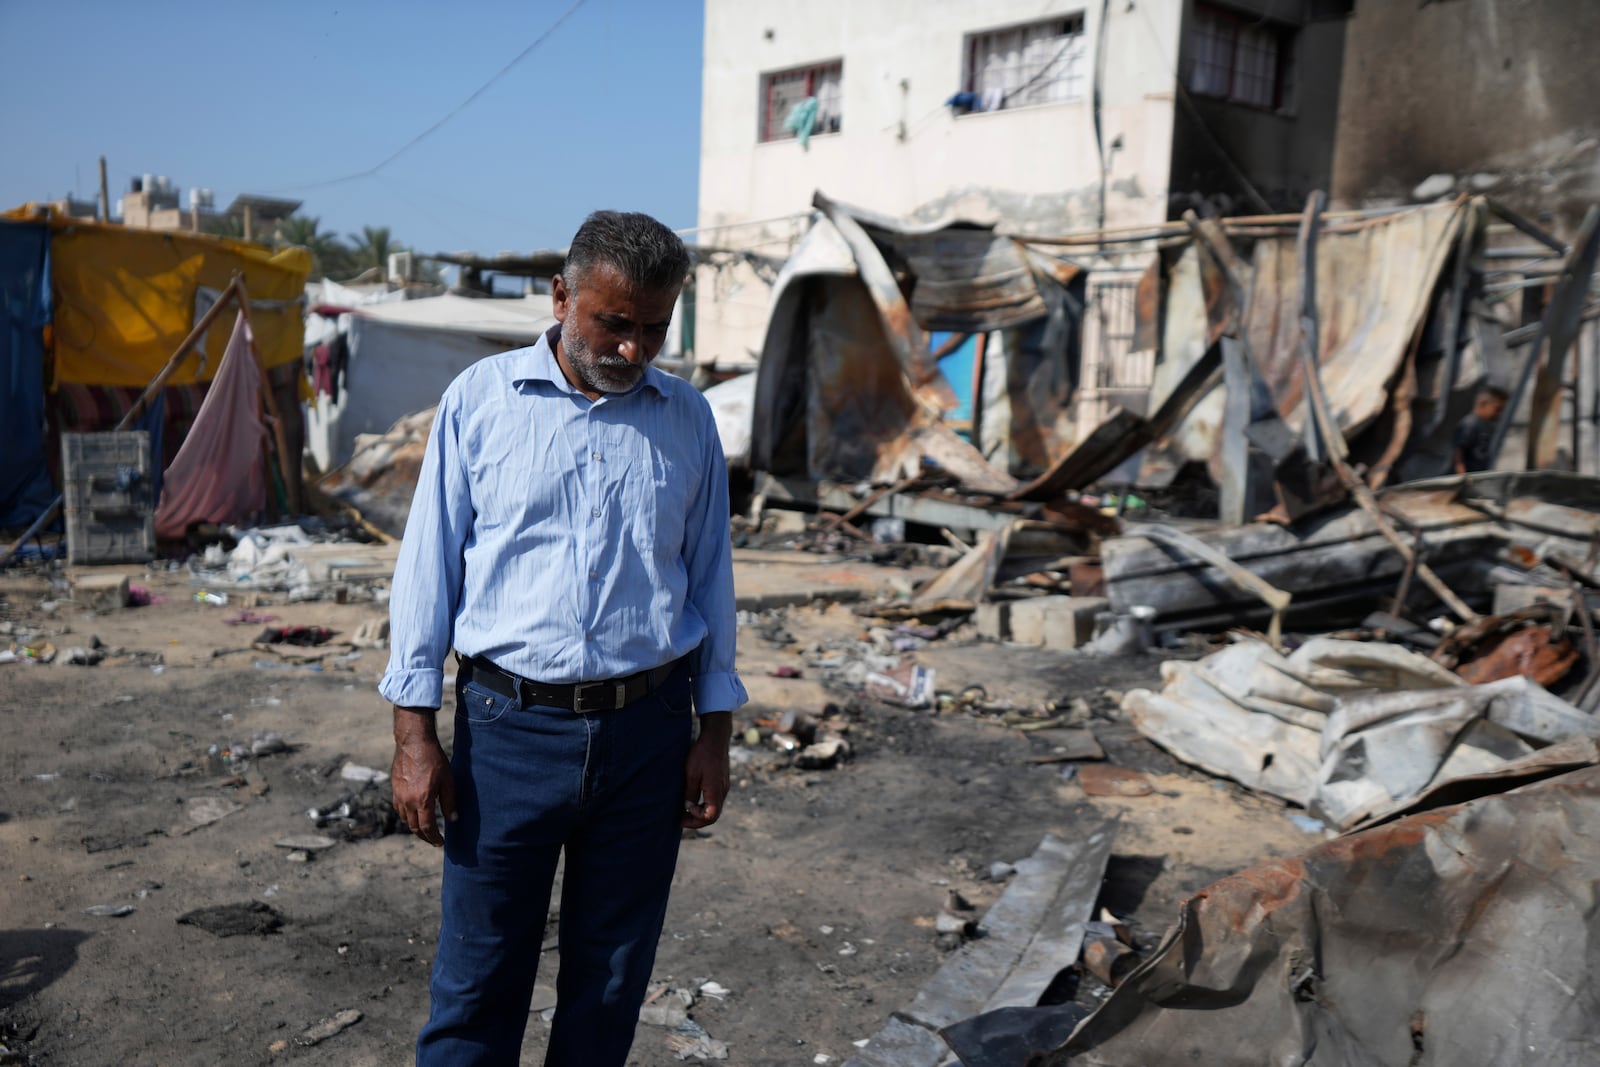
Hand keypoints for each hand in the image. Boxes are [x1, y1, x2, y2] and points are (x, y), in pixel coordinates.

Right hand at [391, 706, 456, 846]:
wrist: (414, 743)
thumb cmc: (434, 760)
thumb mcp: (448, 781)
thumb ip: (449, 802)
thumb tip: (453, 820)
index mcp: (422, 801)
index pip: (427, 827)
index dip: (434, 838)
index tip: (441, 843)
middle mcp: (407, 801)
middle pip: (414, 827)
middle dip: (424, 836)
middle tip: (434, 840)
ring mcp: (398, 796)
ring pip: (405, 820)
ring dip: (415, 828)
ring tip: (425, 830)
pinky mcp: (394, 789)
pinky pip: (399, 810)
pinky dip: (407, 817)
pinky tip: (414, 815)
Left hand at [682, 712, 731, 828]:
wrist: (715, 738)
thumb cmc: (702, 755)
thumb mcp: (691, 775)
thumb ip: (690, 793)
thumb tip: (687, 808)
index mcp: (715, 791)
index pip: (710, 817)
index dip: (696, 821)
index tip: (683, 815)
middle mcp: (722, 791)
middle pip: (713, 814)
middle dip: (697, 820)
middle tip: (681, 818)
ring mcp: (724, 786)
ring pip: (715, 807)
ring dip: (701, 812)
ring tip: (686, 810)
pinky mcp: (722, 781)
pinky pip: (715, 798)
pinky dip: (705, 804)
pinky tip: (694, 798)